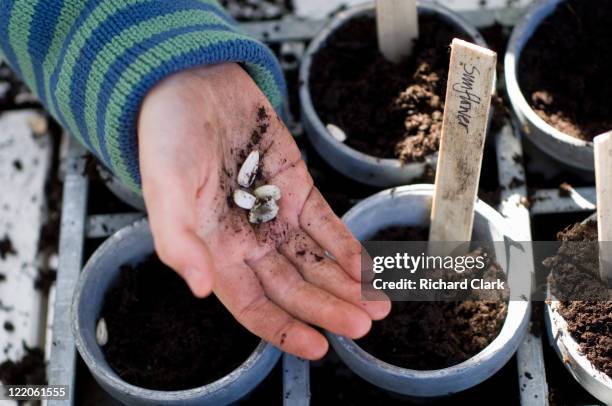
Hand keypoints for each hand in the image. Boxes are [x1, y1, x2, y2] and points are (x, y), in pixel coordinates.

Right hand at [138, 63, 389, 359]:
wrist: (195, 84)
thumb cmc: (169, 135)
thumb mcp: (166, 188)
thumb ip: (178, 241)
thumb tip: (201, 290)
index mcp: (215, 250)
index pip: (254, 305)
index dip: (284, 329)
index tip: (319, 347)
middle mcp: (249, 240)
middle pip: (294, 287)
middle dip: (328, 308)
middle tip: (363, 324)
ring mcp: (277, 215)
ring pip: (316, 262)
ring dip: (346, 284)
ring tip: (378, 304)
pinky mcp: (298, 189)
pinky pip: (327, 226)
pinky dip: (347, 246)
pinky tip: (366, 267)